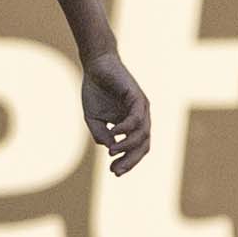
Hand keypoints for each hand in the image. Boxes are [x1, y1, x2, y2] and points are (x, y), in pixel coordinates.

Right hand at [80, 54, 152, 176]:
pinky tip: (114, 132)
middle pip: (143, 146)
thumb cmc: (96, 91)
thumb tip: (110, 148)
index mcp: (132, 124)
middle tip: (115, 170)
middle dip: (130, 160)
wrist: (96, 65)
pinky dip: (126, 128)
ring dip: (127, 146)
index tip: (113, 171)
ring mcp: (141, 108)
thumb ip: (100, 134)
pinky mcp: (137, 97)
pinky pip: (136, 118)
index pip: (137, 148)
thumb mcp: (94, 119)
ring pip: (142, 134)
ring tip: (112, 151)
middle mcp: (141, 118)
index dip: (127, 161)